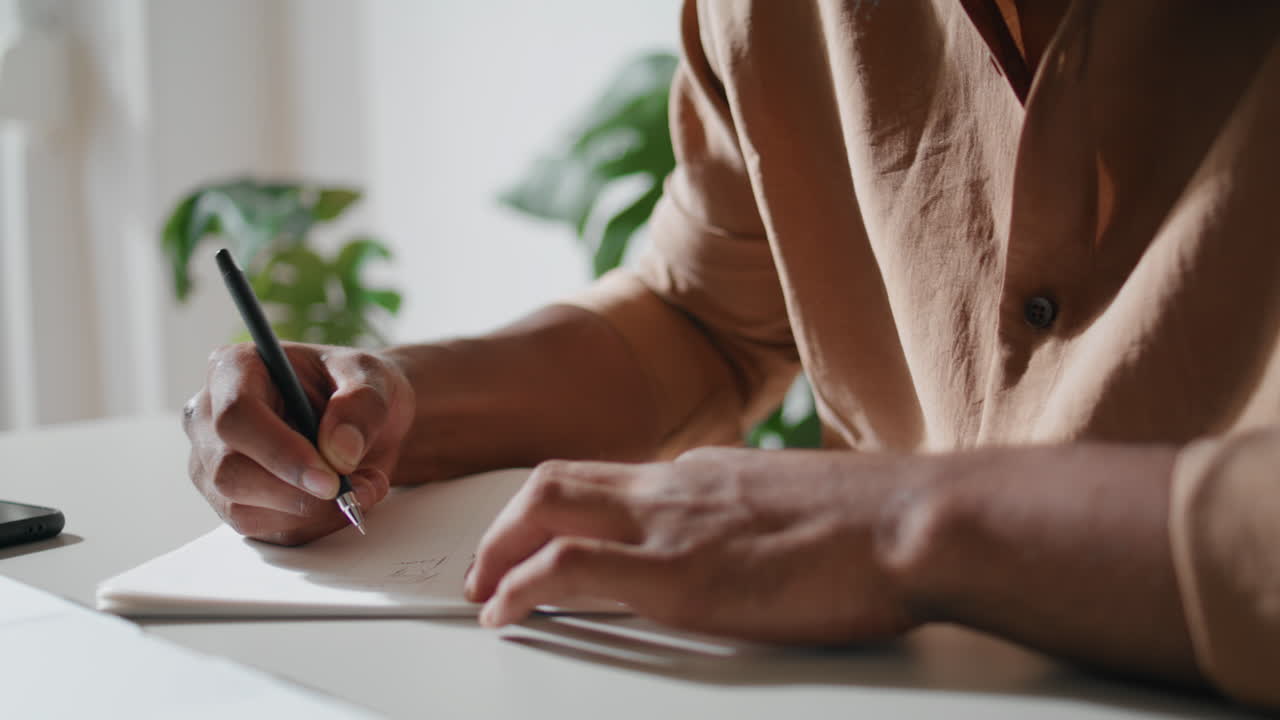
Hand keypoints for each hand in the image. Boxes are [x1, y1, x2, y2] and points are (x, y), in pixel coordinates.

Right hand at [184, 343, 414, 545]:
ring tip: (363, 487)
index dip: (280, 453)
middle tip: (357, 488)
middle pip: (230, 473)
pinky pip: (265, 530)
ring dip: (313, 513)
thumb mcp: (372, 376)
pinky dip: (313, 525)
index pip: (236, 417)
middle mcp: (210, 418)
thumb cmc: (356, 386)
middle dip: (298, 492)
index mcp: (234, 369)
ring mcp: (213, 464)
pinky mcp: (232, 501)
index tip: (329, 478)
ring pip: (243, 510)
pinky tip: (343, 502)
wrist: (361, 419)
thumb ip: (361, 405)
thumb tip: (338, 452)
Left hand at [465, 447, 924, 643]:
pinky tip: (503, 615)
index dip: (563, 511)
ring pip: (546, 506)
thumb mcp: (803, 509)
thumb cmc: (881, 525)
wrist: (914, 523)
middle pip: (558, 481)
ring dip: (500, 547)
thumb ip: (758, 520)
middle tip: (488, 564)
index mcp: (706, 473)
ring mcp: (671, 523)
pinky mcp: (675, 573)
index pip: (609, 480)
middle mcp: (676, 484)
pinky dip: (518, 586)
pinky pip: (565, 567)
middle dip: (509, 522)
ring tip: (483, 589)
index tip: (543, 540)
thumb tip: (751, 546)